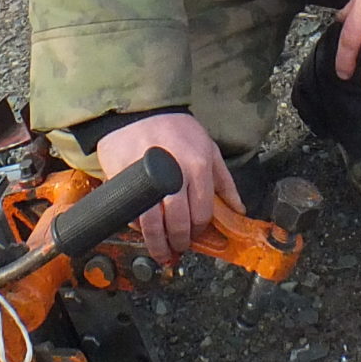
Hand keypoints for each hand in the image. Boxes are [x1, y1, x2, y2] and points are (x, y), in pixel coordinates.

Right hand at [95, 112, 238, 263]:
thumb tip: (239, 210)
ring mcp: (146, 176)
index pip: (202, 212)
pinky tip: (142, 228)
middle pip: (178, 222)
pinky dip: (136, 225)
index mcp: (198, 166)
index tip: (195, 235)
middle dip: (179, 241)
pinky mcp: (122, 176)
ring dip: (157, 244)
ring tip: (161, 251)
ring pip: (152, 223)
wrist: (139, 110)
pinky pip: (130, 210)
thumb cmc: (177, 130)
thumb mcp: (208, 148)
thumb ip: (224, 181)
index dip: (199, 230)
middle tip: (178, 247)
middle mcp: (174, 172)